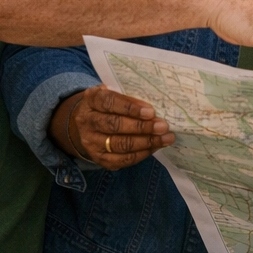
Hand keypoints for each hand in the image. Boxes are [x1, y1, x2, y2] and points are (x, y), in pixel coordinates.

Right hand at [50, 86, 172, 169]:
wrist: (89, 123)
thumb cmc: (110, 104)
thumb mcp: (115, 92)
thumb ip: (129, 95)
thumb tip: (156, 103)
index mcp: (91, 100)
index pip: (109, 102)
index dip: (130, 107)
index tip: (150, 111)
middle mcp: (87, 121)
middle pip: (114, 125)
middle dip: (142, 127)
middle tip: (163, 126)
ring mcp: (91, 142)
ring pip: (119, 145)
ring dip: (146, 142)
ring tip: (165, 138)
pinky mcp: (98, 158)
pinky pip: (122, 159)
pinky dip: (142, 154)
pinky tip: (155, 147)